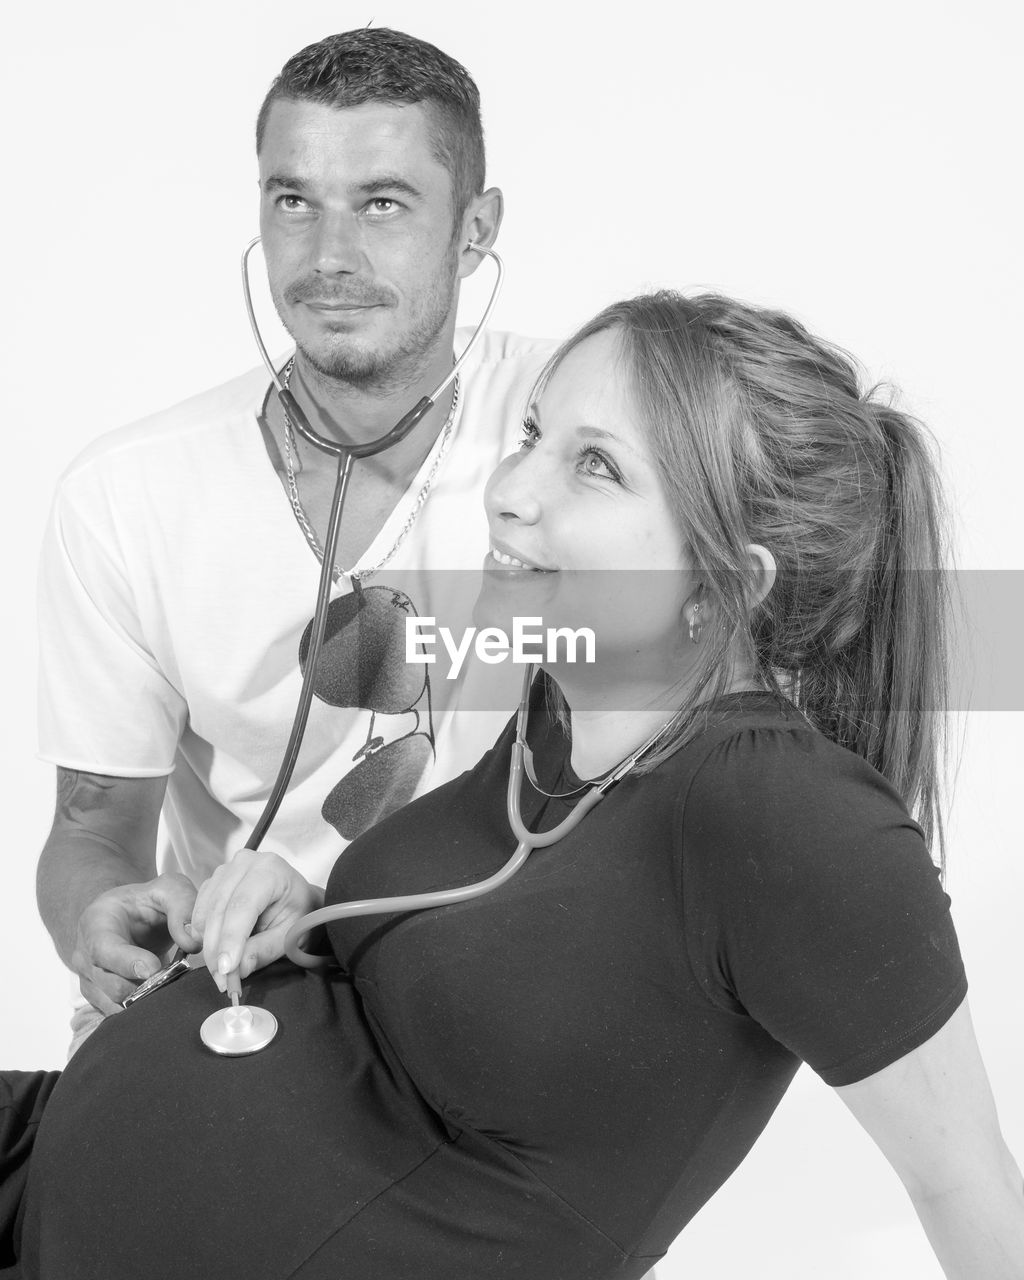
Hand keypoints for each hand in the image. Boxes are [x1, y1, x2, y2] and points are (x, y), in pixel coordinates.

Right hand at [71, 873, 199, 1014]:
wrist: (126, 918)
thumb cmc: (144, 902)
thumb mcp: (168, 889)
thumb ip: (183, 906)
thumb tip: (193, 941)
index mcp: (95, 924)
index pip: (103, 950)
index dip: (127, 963)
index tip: (154, 969)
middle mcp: (85, 957)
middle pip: (111, 985)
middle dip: (145, 988)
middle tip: (173, 980)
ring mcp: (91, 982)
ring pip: (115, 1006)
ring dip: (146, 1002)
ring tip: (170, 988)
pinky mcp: (102, 1000)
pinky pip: (120, 1016)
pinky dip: (142, 1011)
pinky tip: (162, 998)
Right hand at [190, 850, 322, 991]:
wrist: (296, 896)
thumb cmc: (299, 911)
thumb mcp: (291, 934)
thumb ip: (265, 950)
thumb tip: (237, 969)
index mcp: (269, 870)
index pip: (243, 905)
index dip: (231, 939)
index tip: (226, 969)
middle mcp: (244, 864)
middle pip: (219, 910)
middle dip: (217, 951)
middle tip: (223, 983)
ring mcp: (225, 871)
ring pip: (205, 913)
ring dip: (208, 948)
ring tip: (223, 974)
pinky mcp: (213, 883)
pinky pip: (199, 913)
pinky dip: (204, 937)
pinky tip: (218, 952)